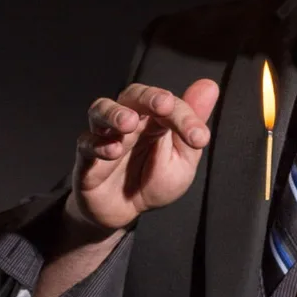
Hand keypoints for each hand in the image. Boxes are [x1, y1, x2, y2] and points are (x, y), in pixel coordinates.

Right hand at [68, 79, 220, 233]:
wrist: (126, 211)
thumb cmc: (154, 180)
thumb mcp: (182, 159)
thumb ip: (192, 126)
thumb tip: (210, 86)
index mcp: (155, 119)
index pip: (170, 106)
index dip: (185, 117)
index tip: (200, 138)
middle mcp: (129, 121)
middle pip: (132, 96)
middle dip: (148, 97)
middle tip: (163, 105)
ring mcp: (105, 136)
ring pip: (100, 110)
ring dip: (114, 113)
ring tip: (128, 122)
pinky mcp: (86, 158)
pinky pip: (86, 144)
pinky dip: (98, 145)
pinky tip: (113, 151)